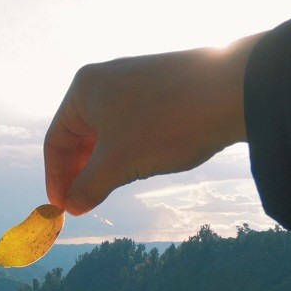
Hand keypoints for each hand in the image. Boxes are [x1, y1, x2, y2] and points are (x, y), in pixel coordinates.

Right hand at [44, 33, 262, 215]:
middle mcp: (103, 81)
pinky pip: (129, 125)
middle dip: (80, 173)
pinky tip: (141, 165)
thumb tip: (71, 206)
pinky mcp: (158, 88)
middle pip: (78, 137)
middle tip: (86, 205)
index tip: (63, 209)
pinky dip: (127, 150)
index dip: (56, 179)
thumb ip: (88, 187)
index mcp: (82, 90)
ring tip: (112, 190)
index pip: (55, 142)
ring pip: (105, 133)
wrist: (235, 90)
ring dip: (104, 165)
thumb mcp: (119, 163)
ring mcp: (132, 82)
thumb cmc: (166, 123)